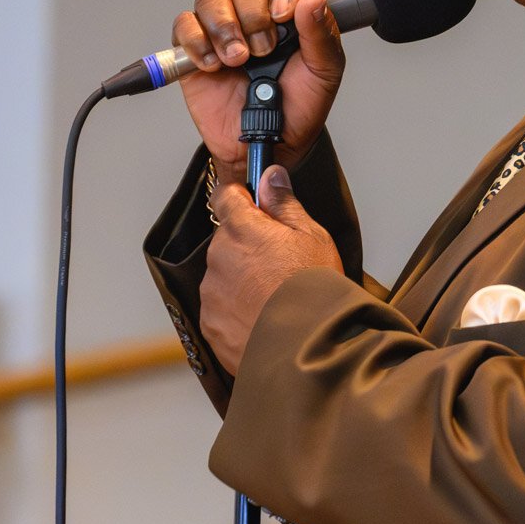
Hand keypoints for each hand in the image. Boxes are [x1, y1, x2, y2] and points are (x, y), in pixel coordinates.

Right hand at [172, 0, 344, 183]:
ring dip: (224, 26)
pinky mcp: (194, 46)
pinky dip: (196, 41)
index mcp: (293, 10)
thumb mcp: (323, 73)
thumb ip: (321, 34)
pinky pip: (184, 24)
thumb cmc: (298, 107)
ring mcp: (224, 26)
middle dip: (254, 14)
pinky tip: (212, 64)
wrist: (264, 144)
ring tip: (237, 60)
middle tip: (263, 50)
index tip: (284, 14)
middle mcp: (257, 11)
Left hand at [199, 166, 342, 373]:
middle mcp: (218, 257)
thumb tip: (269, 176)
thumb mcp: (312, 235)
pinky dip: (236, 311)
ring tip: (273, 297)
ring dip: (240, 280)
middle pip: (226, 240)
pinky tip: (264, 318)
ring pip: (223, 275)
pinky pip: (220, 309)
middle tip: (279, 263)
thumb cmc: (314, 289)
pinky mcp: (210, 325)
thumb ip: (284, 202)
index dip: (241, 198)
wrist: (308, 347)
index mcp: (241, 229)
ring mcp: (212, 293)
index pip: (226, 196)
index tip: (254, 204)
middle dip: (247, 246)